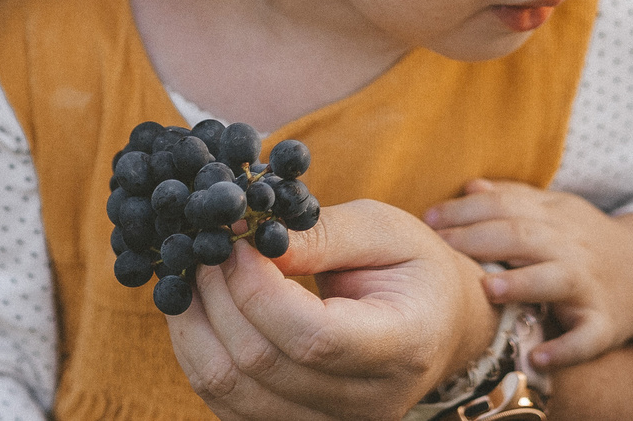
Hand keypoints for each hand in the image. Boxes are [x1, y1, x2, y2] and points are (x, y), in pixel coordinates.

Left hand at [163, 197, 498, 420]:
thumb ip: (321, 233)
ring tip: (194, 274)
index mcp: (403, 346)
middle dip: (218, 296)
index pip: (313, 337)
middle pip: (262, 364)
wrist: (438, 325)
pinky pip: (226, 405)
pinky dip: (199, 354)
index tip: (236, 238)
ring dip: (196, 327)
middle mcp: (369, 403)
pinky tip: (200, 311)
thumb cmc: (412, 269)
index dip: (257, 288)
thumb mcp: (386, 229)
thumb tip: (248, 236)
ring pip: (232, 392)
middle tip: (205, 246)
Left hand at [423, 179, 632, 369]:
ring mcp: (591, 286)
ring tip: (489, 288)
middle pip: (526, 236)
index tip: (429, 220)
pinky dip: (565, 348)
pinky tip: (538, 356)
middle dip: (481, 239)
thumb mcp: (557, 211)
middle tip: (442, 247)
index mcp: (557, 216)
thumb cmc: (587, 242)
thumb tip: (470, 186)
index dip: (467, 211)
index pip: (508, 205)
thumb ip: (515, 198)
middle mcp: (573, 247)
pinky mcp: (607, 324)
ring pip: (557, 280)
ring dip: (523, 283)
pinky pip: (587, 338)